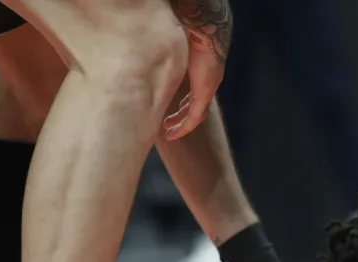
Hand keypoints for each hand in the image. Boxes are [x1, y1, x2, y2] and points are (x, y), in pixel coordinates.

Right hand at [164, 0, 232, 139]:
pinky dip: (184, 127)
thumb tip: (149, 51)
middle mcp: (208, 83)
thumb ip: (169, 56)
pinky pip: (194, 118)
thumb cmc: (190, 34)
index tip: (171, 109)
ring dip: (181, 124)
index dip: (182, 103)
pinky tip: (174, 134)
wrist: (205, 32)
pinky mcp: (204, 95)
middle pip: (195, 105)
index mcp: (204, 72)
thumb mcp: (178, 48)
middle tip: (168, 124)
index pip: (193, 93)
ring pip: (195, 114)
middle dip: (181, 115)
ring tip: (169, 131)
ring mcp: (208, 90)